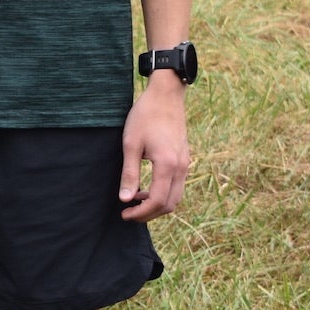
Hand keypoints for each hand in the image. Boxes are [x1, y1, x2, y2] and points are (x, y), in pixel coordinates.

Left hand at [119, 77, 189, 221]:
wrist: (166, 95)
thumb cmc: (145, 116)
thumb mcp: (131, 144)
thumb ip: (129, 174)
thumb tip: (124, 199)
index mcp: (168, 165)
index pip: (158, 201)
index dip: (141, 213)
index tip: (124, 214)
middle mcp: (181, 167)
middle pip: (169, 204)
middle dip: (149, 214)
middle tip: (128, 213)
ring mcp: (185, 163)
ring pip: (175, 197)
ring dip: (157, 204)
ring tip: (135, 201)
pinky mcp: (184, 159)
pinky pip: (177, 186)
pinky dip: (163, 194)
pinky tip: (146, 189)